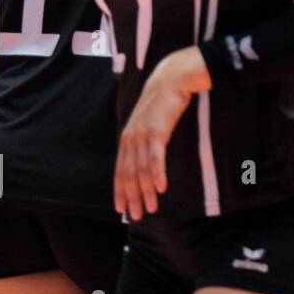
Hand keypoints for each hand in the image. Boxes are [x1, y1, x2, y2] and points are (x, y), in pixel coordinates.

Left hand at [113, 46, 209, 219]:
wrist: (173, 77)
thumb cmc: (165, 100)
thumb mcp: (151, 121)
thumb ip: (146, 138)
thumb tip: (147, 154)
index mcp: (127, 138)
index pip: (120, 171)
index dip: (120, 192)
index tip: (123, 210)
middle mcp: (131, 138)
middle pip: (129, 175)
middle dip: (132, 197)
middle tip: (137, 216)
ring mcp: (142, 134)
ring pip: (141, 170)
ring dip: (145, 191)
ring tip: (151, 208)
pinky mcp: (157, 130)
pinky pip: (156, 157)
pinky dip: (157, 174)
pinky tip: (161, 188)